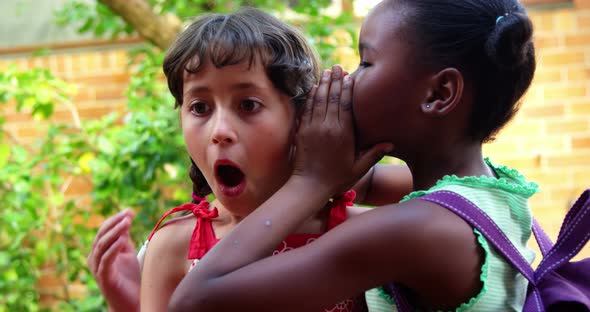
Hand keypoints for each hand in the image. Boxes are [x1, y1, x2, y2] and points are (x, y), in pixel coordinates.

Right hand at [88, 209, 139, 311]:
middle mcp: (94, 258)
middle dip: (115, 222)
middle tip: (128, 214)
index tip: (130, 210)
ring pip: (102, 245)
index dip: (116, 219)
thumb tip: (125, 220)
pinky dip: (113, 248)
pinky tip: (122, 240)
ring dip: (115, 232)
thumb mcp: (127, 253)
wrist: (130, 301)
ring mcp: (98, 268)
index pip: (104, 230)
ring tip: (126, 223)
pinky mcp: (104, 278)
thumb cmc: (128, 278)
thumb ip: (123, 239)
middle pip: (102, 235)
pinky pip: (106, 260)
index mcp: (99, 251)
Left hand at [294, 65, 392, 195]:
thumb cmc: (336, 178)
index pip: (345, 104)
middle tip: (337, 67)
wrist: (309, 185)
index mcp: (343, 133)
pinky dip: (310, 97)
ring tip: (327, 72)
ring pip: (318, 100)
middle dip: (335, 80)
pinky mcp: (302, 131)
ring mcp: (313, 127)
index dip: (347, 88)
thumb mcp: (358, 168)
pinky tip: (314, 89)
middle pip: (332, 97)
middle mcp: (328, 127)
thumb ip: (373, 154)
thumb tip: (391, 143)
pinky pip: (307, 109)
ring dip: (323, 84)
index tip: (350, 76)